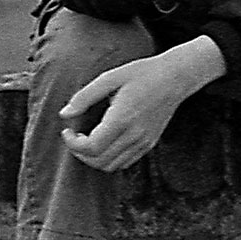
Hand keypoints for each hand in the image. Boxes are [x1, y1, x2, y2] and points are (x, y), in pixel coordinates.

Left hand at [60, 37, 227, 170]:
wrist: (176, 77)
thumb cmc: (142, 73)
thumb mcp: (110, 77)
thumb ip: (85, 97)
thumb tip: (64, 114)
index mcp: (122, 118)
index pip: (91, 147)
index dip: (73, 144)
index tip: (67, 131)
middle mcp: (134, 135)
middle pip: (99, 161)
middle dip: (80, 153)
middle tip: (75, 138)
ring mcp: (144, 141)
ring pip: (111, 166)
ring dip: (94, 159)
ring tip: (88, 142)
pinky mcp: (150, 143)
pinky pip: (125, 162)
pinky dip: (110, 159)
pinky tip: (105, 143)